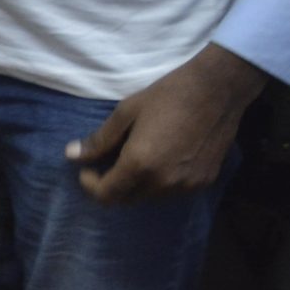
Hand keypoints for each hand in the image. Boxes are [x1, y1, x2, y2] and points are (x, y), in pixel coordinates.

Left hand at [68, 42, 266, 203]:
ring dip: (137, 185)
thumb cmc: (167, 95)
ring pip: (151, 197)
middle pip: (128, 199)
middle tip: (108, 162)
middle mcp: (164, 183)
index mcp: (141, 165)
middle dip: (112, 186)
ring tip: (135, 157)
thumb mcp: (126, 112)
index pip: (107, 195)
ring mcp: (187, 185)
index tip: (87, 169)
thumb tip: (71, 155)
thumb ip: (99, 140)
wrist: (217, 90)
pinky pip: (173, 191)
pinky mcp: (205, 182)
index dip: (91, 185)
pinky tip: (161, 159)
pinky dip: (160, 182)